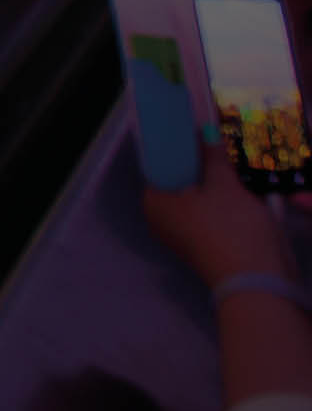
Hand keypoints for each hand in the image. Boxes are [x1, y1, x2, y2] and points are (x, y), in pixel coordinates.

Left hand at [144, 145, 295, 287]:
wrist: (258, 283)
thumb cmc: (231, 228)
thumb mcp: (224, 184)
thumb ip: (213, 156)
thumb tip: (206, 132)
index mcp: (154, 202)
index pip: (159, 162)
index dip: (175, 144)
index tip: (191, 127)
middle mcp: (161, 220)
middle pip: (177, 179)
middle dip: (196, 163)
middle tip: (212, 140)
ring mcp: (182, 235)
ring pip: (194, 196)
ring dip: (210, 181)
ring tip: (224, 159)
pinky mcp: (203, 246)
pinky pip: (206, 214)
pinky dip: (217, 201)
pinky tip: (233, 187)